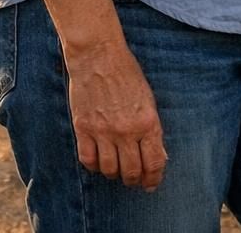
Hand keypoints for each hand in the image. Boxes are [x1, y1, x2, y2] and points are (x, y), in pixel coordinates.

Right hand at [64, 42, 167, 190]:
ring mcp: (103, 131)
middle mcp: (126, 131)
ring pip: (109, 170)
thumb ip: (152, 128)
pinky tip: (98, 161)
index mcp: (148, 122)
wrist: (99, 56)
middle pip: (131, 171)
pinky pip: (88, 160)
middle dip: (134, 180)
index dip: (154, 178)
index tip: (151, 184)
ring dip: (114, 174)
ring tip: (117, 170)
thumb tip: (157, 155)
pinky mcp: (83, 129)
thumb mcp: (148, 100)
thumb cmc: (127, 74)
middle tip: (134, 180)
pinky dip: (94, 165)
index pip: (154, 162)